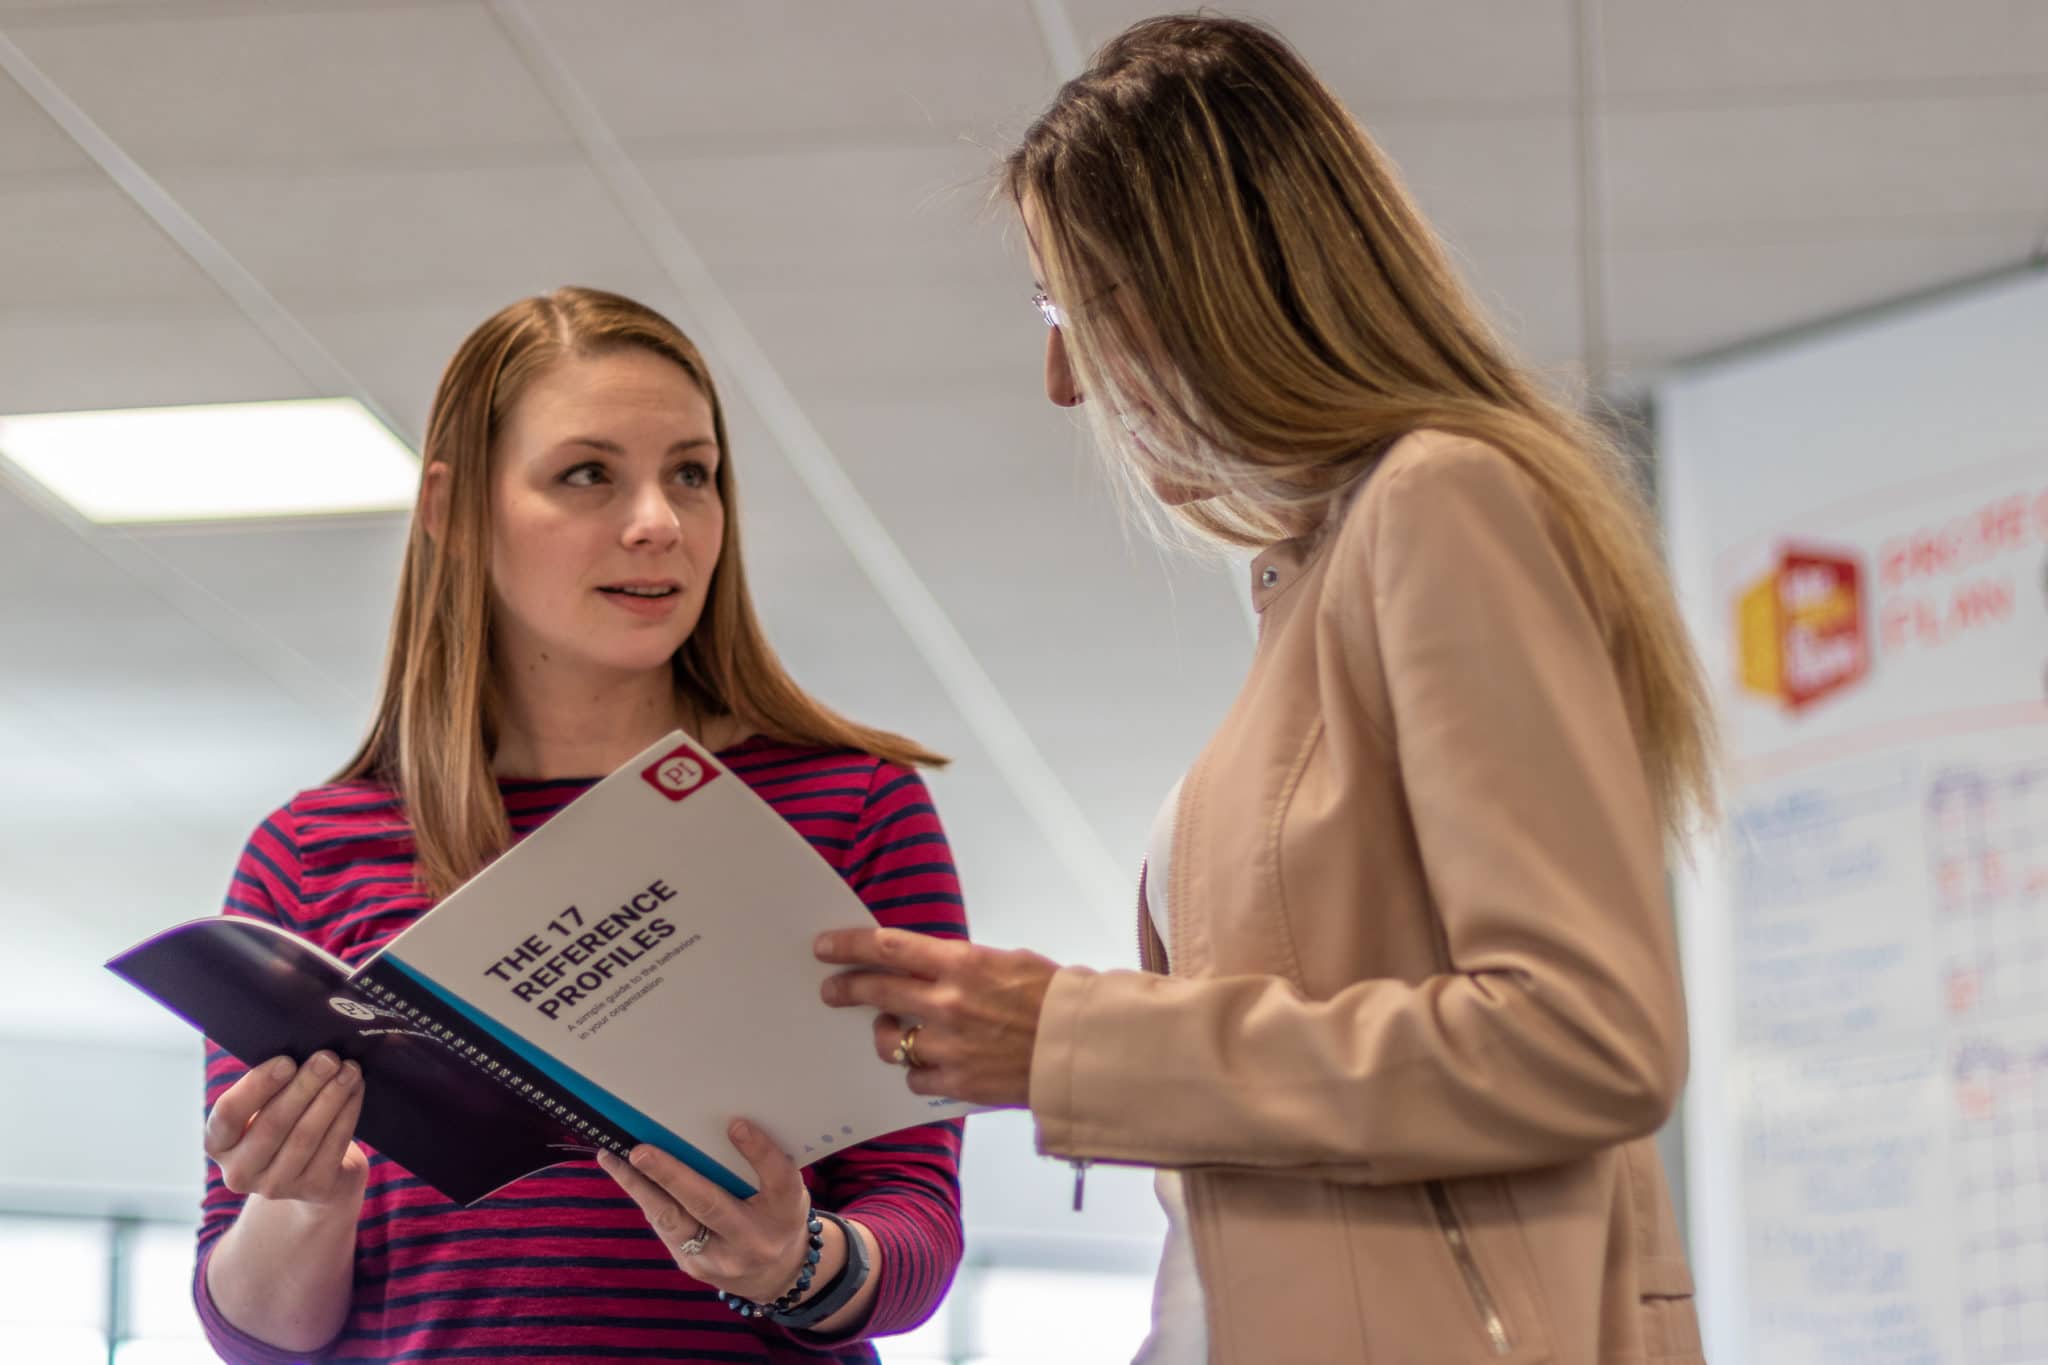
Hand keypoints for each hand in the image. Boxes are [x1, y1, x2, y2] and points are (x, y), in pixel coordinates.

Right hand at [203, 1052, 367, 1207]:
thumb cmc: (285, 1124)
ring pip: (306, 1135)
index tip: (288, 1060)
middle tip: (329, 1057)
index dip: (258, 1087)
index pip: (228, 1115)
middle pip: (273, 1124)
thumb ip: (270, 1085)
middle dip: (304, 1086)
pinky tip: (356, 1090)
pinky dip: (347, 1113)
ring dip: (331, 1097)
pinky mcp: (313, 1190)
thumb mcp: (265, 1108)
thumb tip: (302, 1046)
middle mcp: (239, 1171)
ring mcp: (276, 1186)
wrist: (315, 1172)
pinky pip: (333, 1146)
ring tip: (349, 1069)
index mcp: (219, 1144)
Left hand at [598, 1120, 821, 1303]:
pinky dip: (645, 1198)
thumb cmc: (778, 1215)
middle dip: (671, 1176)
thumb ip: (763, 1164)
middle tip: (641, 1151)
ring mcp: (719, 1259)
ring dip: (638, 1187)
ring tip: (612, 1157)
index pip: (778, 1178)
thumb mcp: (785, 1189)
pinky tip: (626, 1174)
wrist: (775, 1275)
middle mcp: (754, 1239)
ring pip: (671, 1220)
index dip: (759, 1151)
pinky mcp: (693, 1267)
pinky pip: (665, 1227)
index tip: (736, 1125)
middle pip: (709, 1204)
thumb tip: (722, 1124)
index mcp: (786, 1211)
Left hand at [814, 928, 1059, 1107]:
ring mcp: (950, 1046)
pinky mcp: (957, 1082)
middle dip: (846, 989)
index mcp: (962, 963)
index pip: (889, 947)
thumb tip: (925, 965)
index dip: (849, 945)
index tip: (825, 946)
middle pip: (876, 992)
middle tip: (830, 990)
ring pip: (891, 1041)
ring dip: (887, 1035)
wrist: (1083, 1048)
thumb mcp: (1007, 961)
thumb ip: (960, 965)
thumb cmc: (1052, 998)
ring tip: (897, 1032)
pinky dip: (919, 1070)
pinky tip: (933, 1063)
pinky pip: (915, 1078)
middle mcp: (948, 1003)